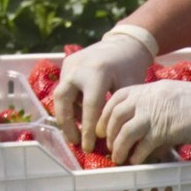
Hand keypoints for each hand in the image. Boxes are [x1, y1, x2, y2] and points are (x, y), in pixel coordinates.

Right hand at [53, 34, 153, 148]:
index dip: (88, 130)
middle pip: (63, 100)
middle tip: (75, 142)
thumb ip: (118, 111)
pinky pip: (64, 88)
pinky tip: (79, 117)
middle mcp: (78, 68)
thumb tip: (113, 140)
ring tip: (76, 133)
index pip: (89, 107)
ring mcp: (70, 65)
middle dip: (67, 124)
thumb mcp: (129, 89)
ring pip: (59, 96)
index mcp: (97, 74)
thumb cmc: (131, 67)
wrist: (124, 43)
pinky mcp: (66, 65)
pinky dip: (69, 104)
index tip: (88, 147)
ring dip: (66, 116)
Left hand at [99, 78, 190, 164]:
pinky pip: (141, 146)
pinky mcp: (164, 130)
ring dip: (119, 148)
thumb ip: (157, 108)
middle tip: (110, 147)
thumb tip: (146, 130)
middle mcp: (148, 98)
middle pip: (115, 115)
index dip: (106, 114)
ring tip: (119, 159)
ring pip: (124, 131)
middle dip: (109, 134)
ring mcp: (155, 113)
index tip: (104, 128)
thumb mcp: (175, 98)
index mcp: (150, 88)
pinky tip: (136, 162)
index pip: (117, 98)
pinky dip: (136, 157)